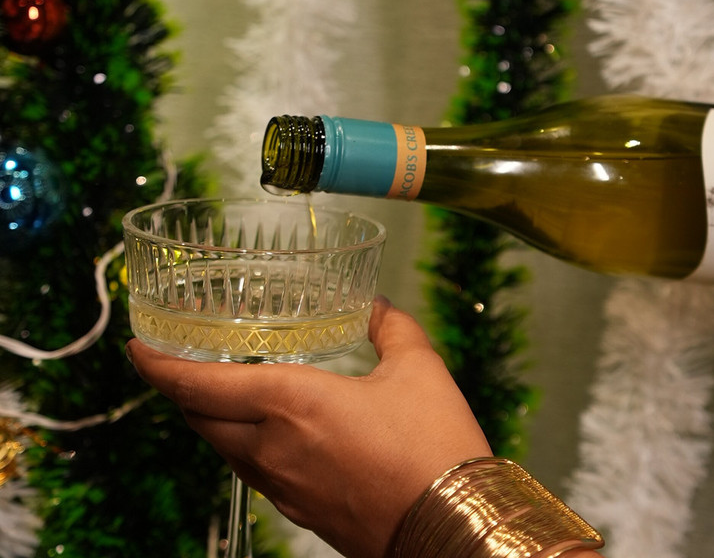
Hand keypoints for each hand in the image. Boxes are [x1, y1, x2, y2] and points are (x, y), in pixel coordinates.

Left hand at [127, 297, 491, 557]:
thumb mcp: (420, 369)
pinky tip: (273, 432)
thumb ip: (391, 327)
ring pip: (223, 448)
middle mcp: (273, 447)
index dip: (159, 365)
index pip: (198, 384)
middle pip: (199, 418)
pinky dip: (244, 444)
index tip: (138, 347)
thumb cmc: (435, 447)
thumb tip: (376, 306)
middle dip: (182, 389)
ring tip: (225, 391)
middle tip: (183, 362)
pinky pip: (253, 472)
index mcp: (292, 403)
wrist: (454, 527)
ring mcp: (282, 487)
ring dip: (213, 418)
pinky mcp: (299, 512)